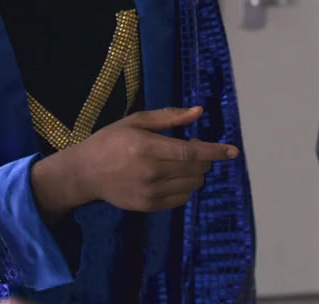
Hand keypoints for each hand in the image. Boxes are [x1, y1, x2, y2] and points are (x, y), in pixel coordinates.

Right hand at [31, 107, 237, 217]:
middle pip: (196, 169)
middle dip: (204, 158)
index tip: (234, 151)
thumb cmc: (110, 140)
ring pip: (192, 185)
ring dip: (196, 172)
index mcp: (148, 147)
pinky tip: (173, 176)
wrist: (85, 173)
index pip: (192, 151)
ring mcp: (151, 192)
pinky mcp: (149, 206)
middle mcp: (152, 172)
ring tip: (181, 162)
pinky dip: (185, 187)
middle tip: (192, 147)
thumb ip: (168, 117)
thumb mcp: (136, 121)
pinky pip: (181, 198)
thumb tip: (198, 112)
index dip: (215, 151)